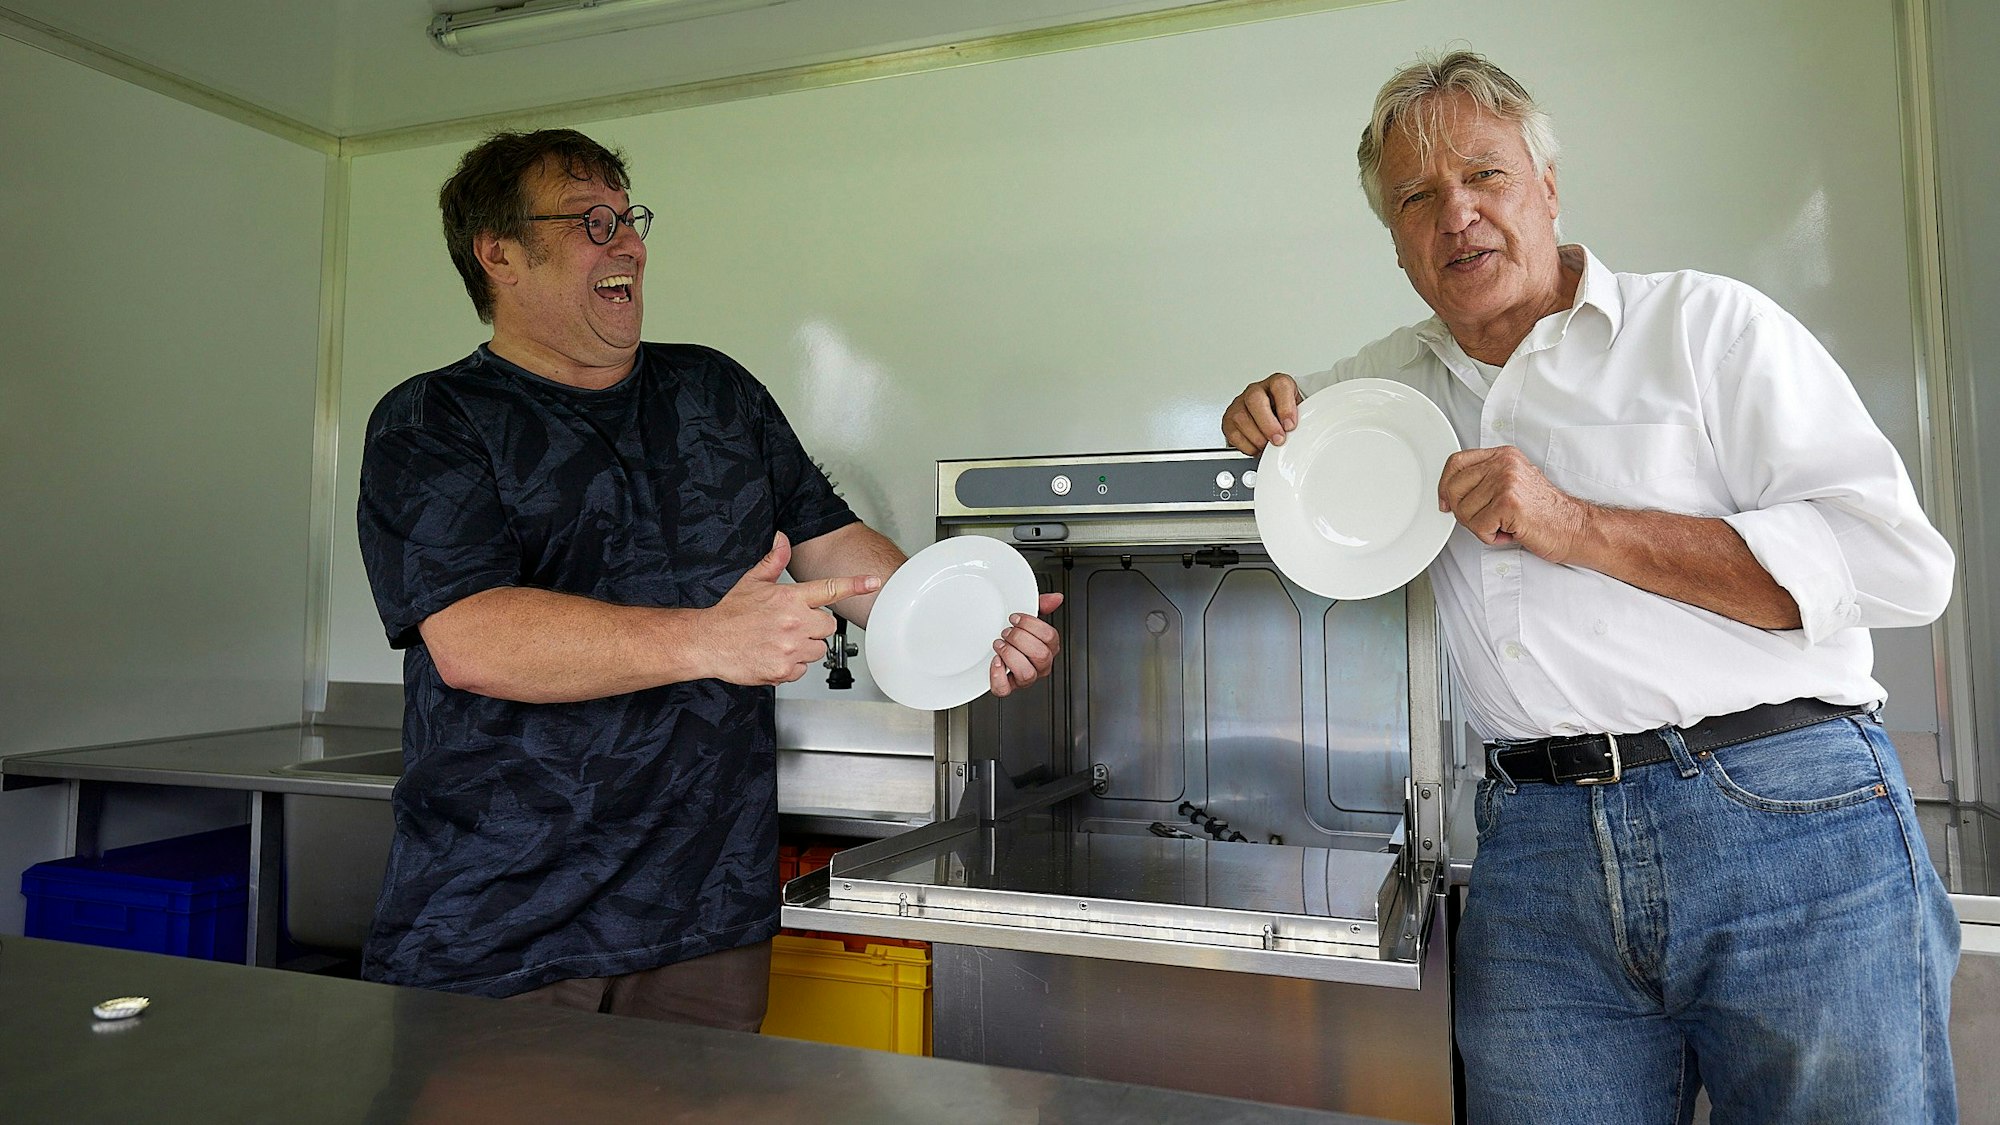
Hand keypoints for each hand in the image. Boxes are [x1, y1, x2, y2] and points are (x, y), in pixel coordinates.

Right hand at [703, 532, 880, 685]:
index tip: (874, 582)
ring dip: (804, 647)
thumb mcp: (752, 581)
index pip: (830, 589)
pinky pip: (802, 669)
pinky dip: (792, 665)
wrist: (708, 642)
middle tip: (793, 626)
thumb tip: (782, 540)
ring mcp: (790, 648)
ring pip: (817, 650)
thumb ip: (773, 561)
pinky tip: (775, 655)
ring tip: (780, 641)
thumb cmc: (730, 613)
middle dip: (815, 627)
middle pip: (828, 626)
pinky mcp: (784, 670)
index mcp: (790, 598)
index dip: (855, 585)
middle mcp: (794, 623)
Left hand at [989, 593, 1064, 697]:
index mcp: (1048, 647)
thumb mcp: (1026, 616)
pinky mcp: (1007, 687)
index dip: (1031, 624)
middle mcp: (1040, 665)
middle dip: (1020, 639)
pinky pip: (1005, 689)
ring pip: (1027, 674)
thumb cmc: (1013, 633)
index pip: (1050, 637)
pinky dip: (998, 675)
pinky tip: (995, 661)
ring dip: (1010, 656)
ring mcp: (1025, 678)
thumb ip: (1041, 605)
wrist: (990, 647)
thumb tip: (1056, 598)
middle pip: (1041, 655)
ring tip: (1000, 645)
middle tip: (1006, 632)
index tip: (1015, 618)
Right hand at [1221, 373, 1301, 455]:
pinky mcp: (1229, 419)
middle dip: (1267, 424)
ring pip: (1241, 417)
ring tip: (1267, 446)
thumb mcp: (1298, 411)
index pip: (1280, 386)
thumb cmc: (1285, 414)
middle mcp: (1256, 390)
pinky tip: (1256, 447)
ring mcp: (1240, 403)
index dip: (1285, 407)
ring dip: (1256, 437)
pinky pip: (1233, 433)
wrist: (1272, 416)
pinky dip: (1246, 445)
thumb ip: (1301, 418)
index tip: (1290, 425)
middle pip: (1255, 400)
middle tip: (1278, 439)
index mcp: (1276, 384)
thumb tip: (1306, 433)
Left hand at [1437, 447, 1593, 562]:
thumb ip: (1484, 480)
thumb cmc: (1544, 512)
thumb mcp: (1512, 484)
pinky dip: (1490, 537)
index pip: (1456, 462)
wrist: (1574, 527)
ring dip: (1480, 527)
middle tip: (1486, 521)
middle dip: (1464, 512)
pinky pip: (1478, 527)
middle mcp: (1504, 464)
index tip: (1446, 503)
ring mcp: (1506, 481)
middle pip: (1454, 488)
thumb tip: (1448, 494)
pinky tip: (1510, 532)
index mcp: (1503, 455)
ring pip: (1464, 511)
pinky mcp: (1509, 503)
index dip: (1445, 486)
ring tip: (1504, 525)